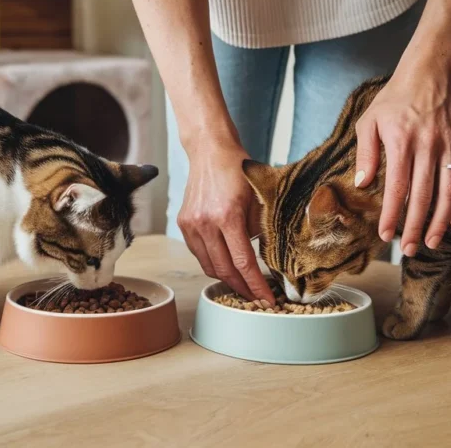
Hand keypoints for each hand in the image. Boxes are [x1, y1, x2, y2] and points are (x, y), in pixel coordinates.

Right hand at [177, 138, 276, 302]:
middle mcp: (205, 223)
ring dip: (226, 278)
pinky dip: (212, 262)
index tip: (267, 299)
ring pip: (208, 265)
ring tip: (242, 284)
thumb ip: (260, 229)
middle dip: (242, 288)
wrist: (210, 150)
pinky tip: (225, 264)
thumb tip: (264, 256)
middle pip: (223, 270)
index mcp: (227, 216)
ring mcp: (191, 224)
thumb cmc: (237, 170)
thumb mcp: (259, 198)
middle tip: (256, 298)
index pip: (243, 262)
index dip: (256, 284)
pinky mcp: (183, 223)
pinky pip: (199, 253)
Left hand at [353, 55, 450, 255]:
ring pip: (448, 191)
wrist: (429, 74)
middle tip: (409, 249)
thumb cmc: (394, 99)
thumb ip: (365, 153)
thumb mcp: (369, 121)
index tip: (385, 234)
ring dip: (441, 220)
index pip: (397, 186)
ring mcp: (449, 148)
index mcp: (401, 141)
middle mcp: (428, 146)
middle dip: (416, 226)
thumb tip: (362, 184)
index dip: (392, 213)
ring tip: (433, 242)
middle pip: (424, 195)